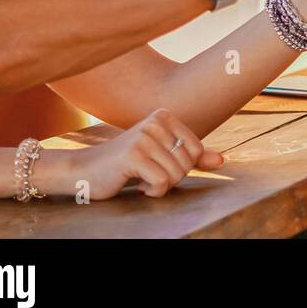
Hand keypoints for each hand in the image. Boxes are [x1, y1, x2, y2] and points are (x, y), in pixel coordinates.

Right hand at [39, 109, 222, 199]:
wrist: (84, 170)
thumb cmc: (126, 164)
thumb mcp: (161, 156)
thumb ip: (191, 157)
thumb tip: (223, 160)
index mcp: (164, 116)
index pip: (196, 149)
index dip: (183, 166)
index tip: (161, 166)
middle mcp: (155, 122)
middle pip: (187, 162)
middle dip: (172, 177)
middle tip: (149, 175)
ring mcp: (144, 137)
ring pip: (176, 174)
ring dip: (161, 186)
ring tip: (142, 179)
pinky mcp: (133, 155)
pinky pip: (162, 183)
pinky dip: (153, 191)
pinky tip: (138, 185)